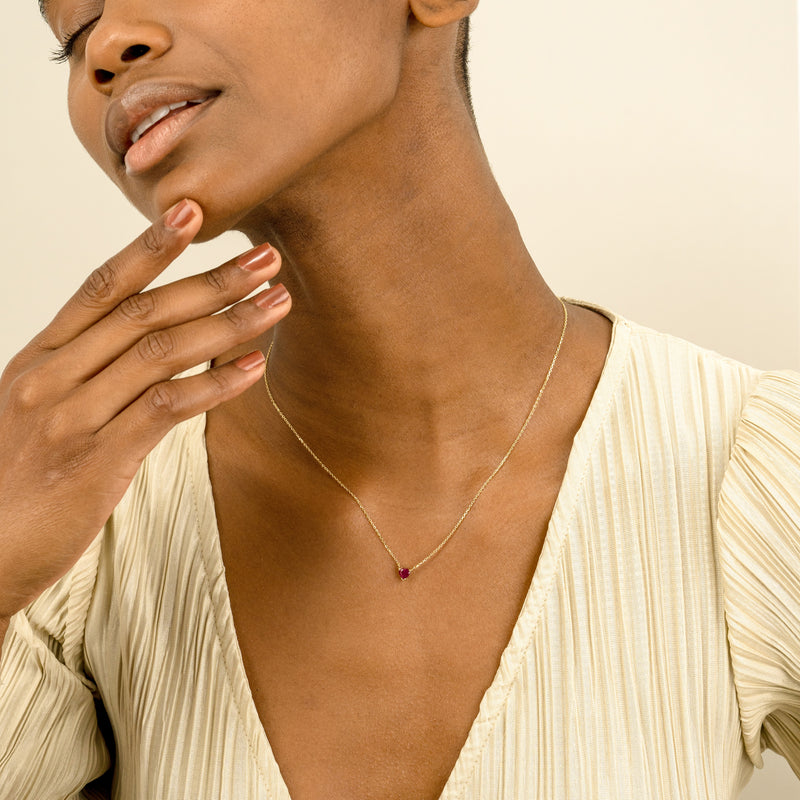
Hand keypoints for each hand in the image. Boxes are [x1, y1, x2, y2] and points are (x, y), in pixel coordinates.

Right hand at [0, 199, 289, 619]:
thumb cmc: (20, 478)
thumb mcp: (42, 409)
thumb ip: (88, 371)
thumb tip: (148, 342)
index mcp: (42, 356)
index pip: (101, 285)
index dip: (149, 245)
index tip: (193, 211)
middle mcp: (55, 375)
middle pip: (145, 311)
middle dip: (212, 280)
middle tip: (266, 259)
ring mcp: (75, 415)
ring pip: (162, 351)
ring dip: (228, 323)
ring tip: (276, 303)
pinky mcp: (99, 458)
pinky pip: (167, 407)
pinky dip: (215, 384)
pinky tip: (253, 368)